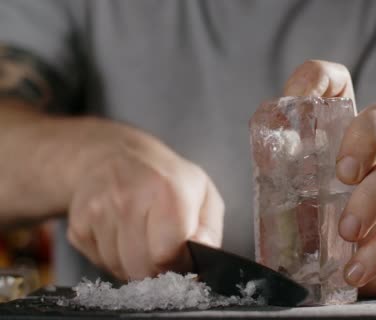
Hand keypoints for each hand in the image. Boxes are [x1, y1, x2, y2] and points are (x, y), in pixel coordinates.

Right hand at [66, 119, 223, 279]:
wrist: (114, 155)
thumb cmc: (166, 179)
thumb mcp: (203, 193)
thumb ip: (209, 229)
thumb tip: (203, 252)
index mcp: (166, 190)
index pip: (166, 254)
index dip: (177, 263)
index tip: (180, 254)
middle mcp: (127, 198)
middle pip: (141, 267)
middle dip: (155, 268)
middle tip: (161, 248)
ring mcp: (97, 211)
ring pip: (119, 268)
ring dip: (134, 263)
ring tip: (141, 237)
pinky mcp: (78, 226)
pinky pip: (99, 263)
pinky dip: (113, 258)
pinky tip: (121, 235)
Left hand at [285, 60, 375, 296]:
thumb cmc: (330, 224)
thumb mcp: (302, 197)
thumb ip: (284, 177)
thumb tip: (264, 158)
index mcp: (342, 138)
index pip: (338, 87)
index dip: (320, 80)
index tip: (298, 98)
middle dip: (364, 138)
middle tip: (342, 173)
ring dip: (370, 199)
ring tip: (346, 230)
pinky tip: (355, 269)